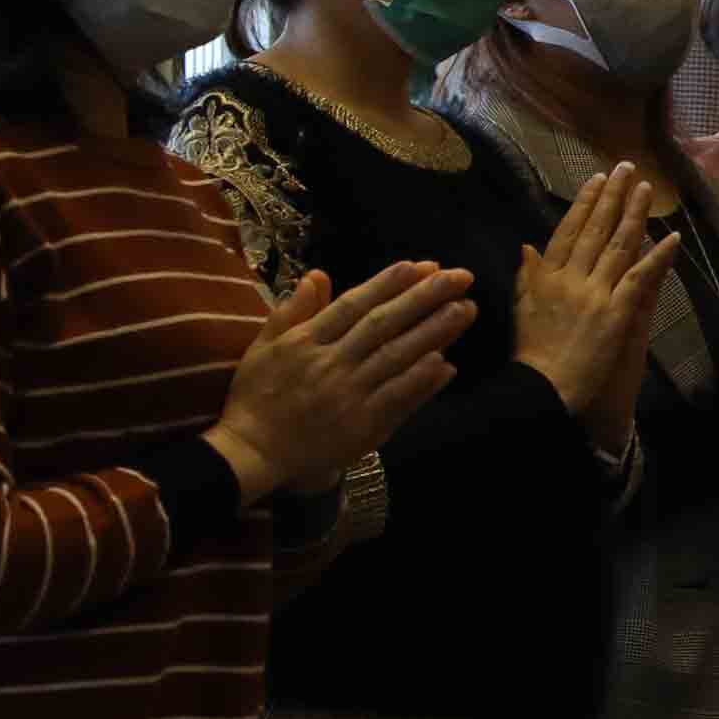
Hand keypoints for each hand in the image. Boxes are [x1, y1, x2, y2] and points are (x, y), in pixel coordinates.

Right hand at [203, 259, 477, 499]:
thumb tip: (318, 275)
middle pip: (383, 325)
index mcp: (305, 341)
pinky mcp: (362, 427)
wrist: (252, 453)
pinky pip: (398, 399)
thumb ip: (291, 310)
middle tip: (459, 277)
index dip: (389, 284)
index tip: (421, 266)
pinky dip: (423, 381)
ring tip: (466, 310)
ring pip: (397, 358)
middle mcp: (330, 364)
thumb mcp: (262, 346)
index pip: (354, 305)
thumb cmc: (255, 397)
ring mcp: (349, 396)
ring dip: (435, 332)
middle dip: (424, 298)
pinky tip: (447, 363)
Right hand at [511, 167, 682, 442]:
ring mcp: (595, 293)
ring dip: (635, 214)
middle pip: (595, 230)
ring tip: (647, 190)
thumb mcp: (522, 309)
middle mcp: (570, 278)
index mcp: (545, 276)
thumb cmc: (531, 352)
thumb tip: (528, 246)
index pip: (567, 230)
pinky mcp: (617, 312)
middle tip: (626, 169)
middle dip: (612, 197)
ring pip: (618, 245)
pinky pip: (639, 278)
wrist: (543, 386)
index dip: (584, 203)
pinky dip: (656, 256)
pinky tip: (670, 236)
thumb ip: (527, 276)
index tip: (596, 179)